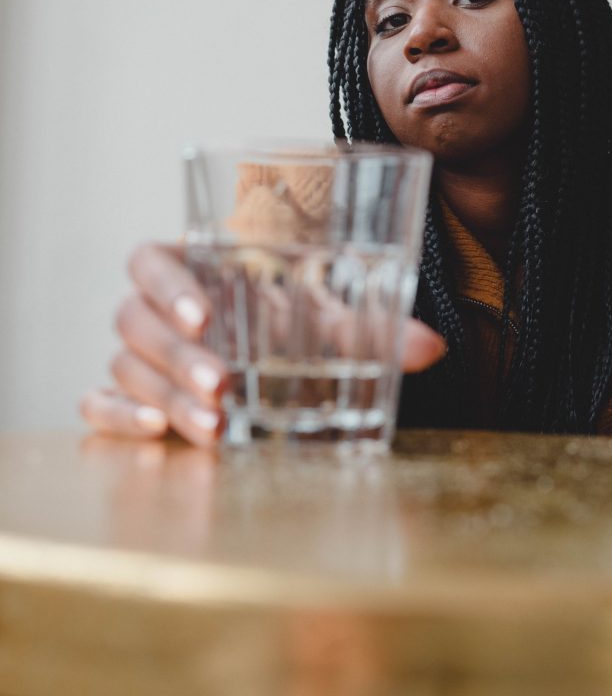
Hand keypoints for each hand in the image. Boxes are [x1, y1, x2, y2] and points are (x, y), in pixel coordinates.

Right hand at [80, 243, 445, 445]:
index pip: (149, 261)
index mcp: (191, 267)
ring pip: (124, 365)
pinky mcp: (128, 396)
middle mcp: (156, 308)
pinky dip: (115, 417)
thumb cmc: (290, 317)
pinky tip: (153, 434)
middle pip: (133, 319)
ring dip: (164, 394)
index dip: (167, 284)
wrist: (274, 348)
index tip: (205, 315)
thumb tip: (431, 348)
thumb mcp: (322, 317)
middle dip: (176, 355)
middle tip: (223, 385)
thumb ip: (368, 327)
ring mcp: (138, 354)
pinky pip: (95, 401)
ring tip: (214, 427)